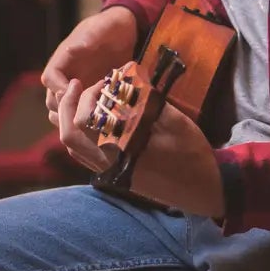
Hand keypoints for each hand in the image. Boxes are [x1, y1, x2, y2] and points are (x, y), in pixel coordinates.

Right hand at [41, 6, 139, 122]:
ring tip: (97, 117)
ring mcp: (76, 87)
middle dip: (68, 108)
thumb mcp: (100, 30)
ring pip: (64, 110)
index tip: (78, 93)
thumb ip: (87, 39)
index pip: (49, 78)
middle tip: (91, 111)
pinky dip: (88, 118)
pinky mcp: (89, 96)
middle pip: (53, 100)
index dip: (59, 88)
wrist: (122, 31)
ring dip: (76, 117)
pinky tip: (105, 118)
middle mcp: (65, 76)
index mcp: (63, 60)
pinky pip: (81, 112)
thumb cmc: (109, 27)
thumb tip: (71, 50)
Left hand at [57, 82, 226, 219]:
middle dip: (68, 107)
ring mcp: (110, 171)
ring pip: (73, 147)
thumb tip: (131, 79)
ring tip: (80, 98)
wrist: (201, 191)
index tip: (104, 81)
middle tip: (79, 85)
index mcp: (122, 148)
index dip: (88, 96)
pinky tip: (91, 120)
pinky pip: (85, 156)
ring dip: (70, 121)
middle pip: (69, 136)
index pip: (86, 121)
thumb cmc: (192, 156)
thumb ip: (149, 102)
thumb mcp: (176, 123)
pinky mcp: (115, 174)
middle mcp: (110, 162)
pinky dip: (80, 135)